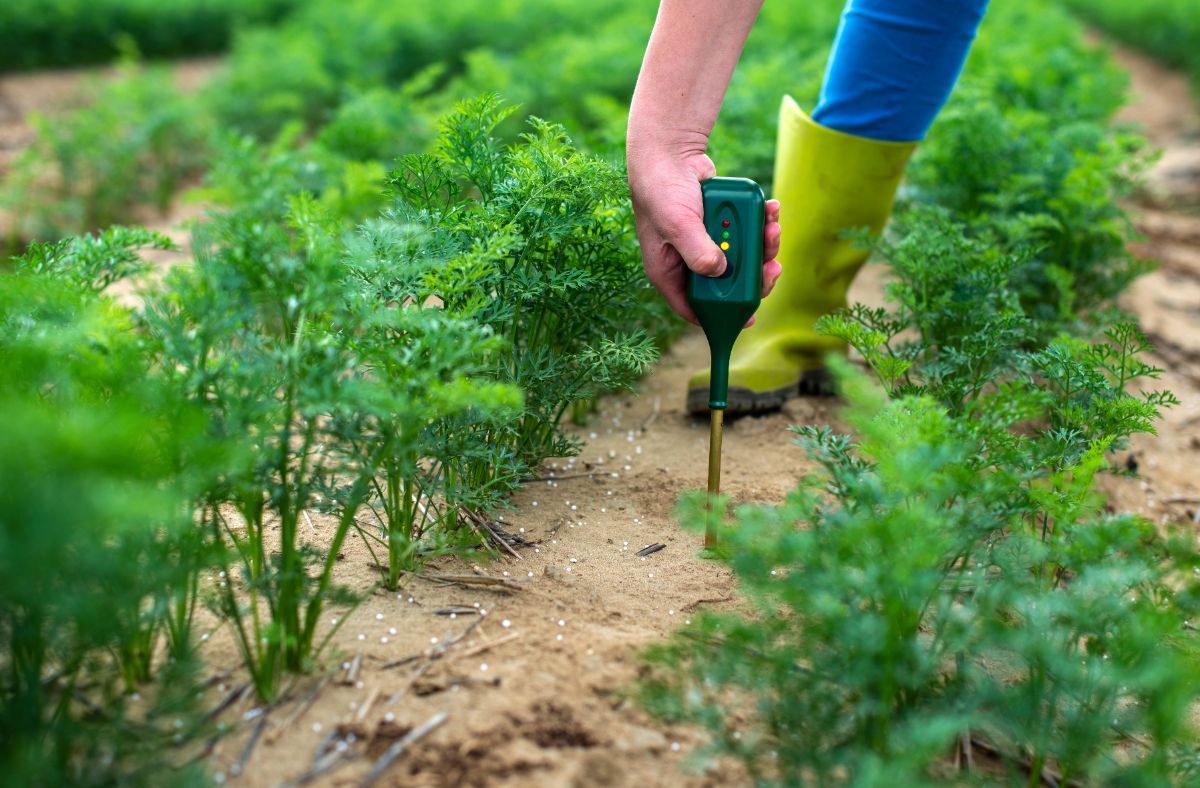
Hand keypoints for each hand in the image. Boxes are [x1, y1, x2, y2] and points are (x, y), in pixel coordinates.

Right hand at [628, 146, 780, 324]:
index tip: (749, 317)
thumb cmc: (662, 189)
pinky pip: (746, 233)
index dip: (721, 316)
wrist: (669, 151)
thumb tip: (721, 272)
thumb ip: (698, 251)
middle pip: (726, 286)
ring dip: (762, 246)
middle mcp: (688, 263)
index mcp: (670, 272)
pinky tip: (770, 210)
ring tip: (773, 226)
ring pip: (741, 259)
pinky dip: (760, 224)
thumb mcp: (677, 224)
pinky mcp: (720, 226)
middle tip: (773, 266)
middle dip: (753, 276)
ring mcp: (706, 244)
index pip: (694, 307)